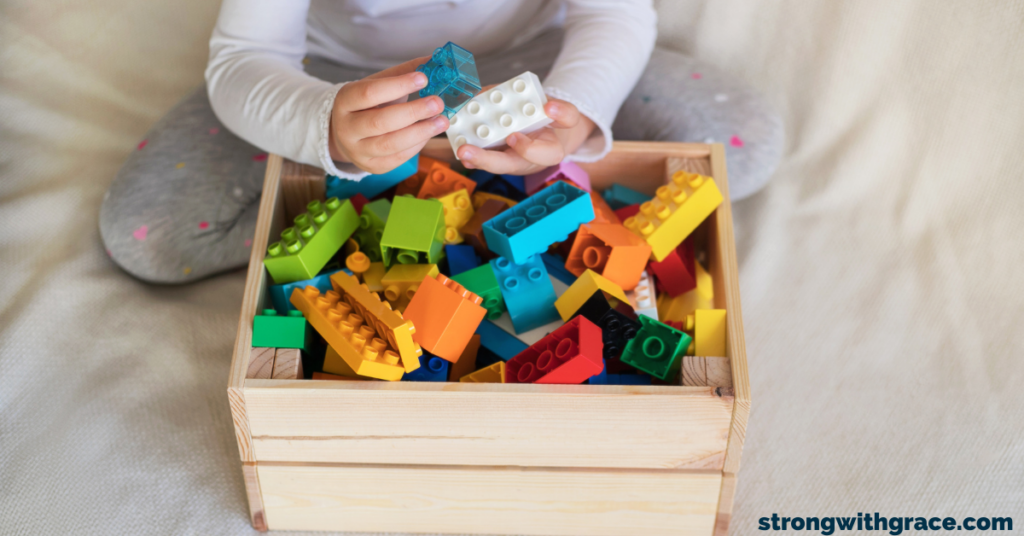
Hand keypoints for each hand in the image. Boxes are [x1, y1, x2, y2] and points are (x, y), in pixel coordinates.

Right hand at [329, 56, 449, 173]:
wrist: (349, 133)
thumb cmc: (368, 104)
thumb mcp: (379, 84)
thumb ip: (404, 73)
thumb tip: (437, 61)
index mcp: (344, 101)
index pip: (369, 93)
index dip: (397, 86)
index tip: (423, 78)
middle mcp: (346, 129)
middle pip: (380, 122)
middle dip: (413, 112)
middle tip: (437, 103)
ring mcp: (357, 151)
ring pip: (390, 144)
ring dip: (420, 132)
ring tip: (442, 121)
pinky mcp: (372, 167)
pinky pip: (398, 158)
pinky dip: (417, 145)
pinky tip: (429, 133)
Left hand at [456, 99, 595, 174]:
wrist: (543, 129)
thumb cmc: (550, 122)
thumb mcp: (565, 115)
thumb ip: (564, 112)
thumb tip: (549, 107)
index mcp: (549, 152)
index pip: (545, 155)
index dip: (528, 148)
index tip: (513, 137)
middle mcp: (526, 160)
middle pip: (506, 165)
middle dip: (486, 160)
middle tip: (466, 151)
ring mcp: (509, 160)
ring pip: (491, 163)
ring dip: (473, 157)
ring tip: (459, 148)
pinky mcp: (496, 154)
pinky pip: (481, 156)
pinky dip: (469, 149)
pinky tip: (458, 140)